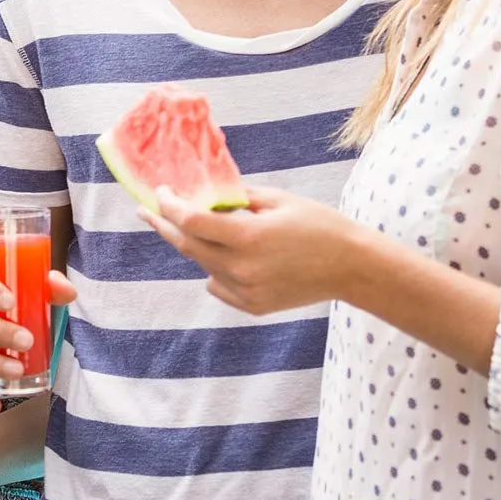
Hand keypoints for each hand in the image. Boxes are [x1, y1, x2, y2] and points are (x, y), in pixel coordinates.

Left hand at [148, 186, 362, 315]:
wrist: (353, 268)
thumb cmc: (320, 227)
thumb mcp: (279, 201)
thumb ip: (238, 198)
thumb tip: (205, 193)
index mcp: (248, 237)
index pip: (191, 221)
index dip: (169, 206)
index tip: (160, 193)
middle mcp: (241, 268)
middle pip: (187, 246)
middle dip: (165, 226)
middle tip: (148, 212)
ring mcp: (245, 291)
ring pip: (203, 265)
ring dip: (199, 246)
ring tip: (212, 231)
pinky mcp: (251, 306)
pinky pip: (218, 284)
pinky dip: (218, 269)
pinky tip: (237, 258)